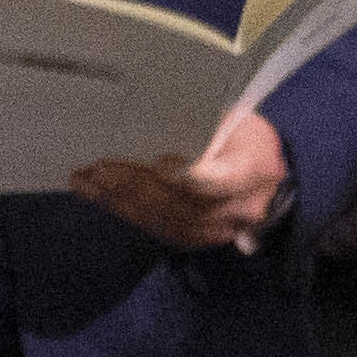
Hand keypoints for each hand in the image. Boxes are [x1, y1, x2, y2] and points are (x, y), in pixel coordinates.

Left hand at [74, 110, 289, 252]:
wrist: (271, 183)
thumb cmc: (248, 141)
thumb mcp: (240, 123)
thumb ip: (208, 127)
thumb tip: (159, 118)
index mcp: (252, 172)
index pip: (217, 181)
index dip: (188, 177)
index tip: (159, 163)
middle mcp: (234, 209)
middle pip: (179, 202)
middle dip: (134, 186)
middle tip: (98, 169)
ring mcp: (214, 229)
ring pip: (161, 218)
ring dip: (119, 200)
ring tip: (85, 181)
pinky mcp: (193, 238)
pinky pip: (154, 227)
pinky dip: (123, 210)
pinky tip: (95, 196)